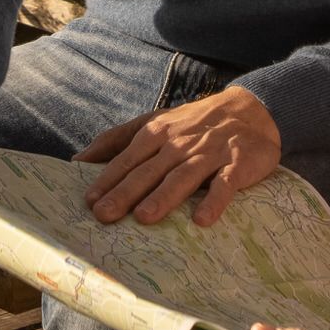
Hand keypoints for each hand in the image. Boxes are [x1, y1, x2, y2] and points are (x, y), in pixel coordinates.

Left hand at [75, 85, 282, 225]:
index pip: (128, 158)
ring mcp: (210, 153)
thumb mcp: (154, 123)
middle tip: (105, 215)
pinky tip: (202, 219)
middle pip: (150, 169)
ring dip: (164, 196)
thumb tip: (78, 160)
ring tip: (144, 217)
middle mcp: (180, 142)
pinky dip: (215, 200)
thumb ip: (117, 140)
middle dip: (126, 192)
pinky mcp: (238, 164)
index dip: (108, 179)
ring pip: (183, 175)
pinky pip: (225, 184)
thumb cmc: (193, 123)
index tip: (89, 201)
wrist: (252, 110)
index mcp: (157, 133)